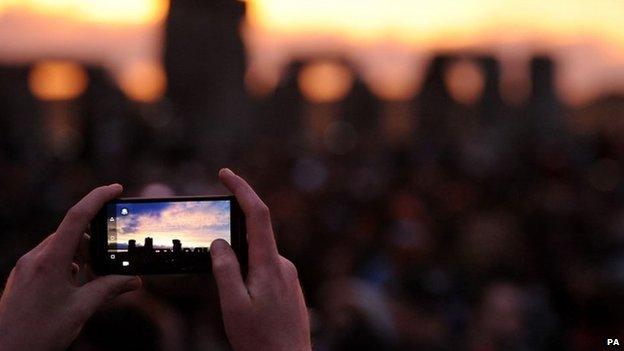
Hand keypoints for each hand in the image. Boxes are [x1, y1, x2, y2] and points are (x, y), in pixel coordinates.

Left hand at [0, 185, 141, 350]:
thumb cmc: (38, 334)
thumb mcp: (81, 309)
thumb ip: (109, 289)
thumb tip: (134, 280)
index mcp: (49, 261)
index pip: (77, 218)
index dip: (97, 198)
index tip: (116, 189)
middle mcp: (34, 258)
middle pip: (71, 234)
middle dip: (94, 241)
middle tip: (113, 257)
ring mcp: (26, 268)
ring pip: (60, 248)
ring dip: (81, 257)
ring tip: (94, 280)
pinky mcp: (22, 278)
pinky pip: (49, 261)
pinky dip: (68, 266)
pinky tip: (76, 288)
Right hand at [210, 169, 311, 350]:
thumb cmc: (260, 340)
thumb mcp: (233, 306)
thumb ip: (225, 270)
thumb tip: (219, 241)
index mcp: (269, 264)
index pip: (257, 215)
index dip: (242, 189)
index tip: (225, 173)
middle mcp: (283, 264)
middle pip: (256, 234)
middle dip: (233, 235)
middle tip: (215, 257)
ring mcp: (289, 275)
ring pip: (258, 256)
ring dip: (240, 263)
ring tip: (233, 299)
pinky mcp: (289, 286)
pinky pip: (265, 269)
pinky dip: (249, 273)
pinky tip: (245, 301)